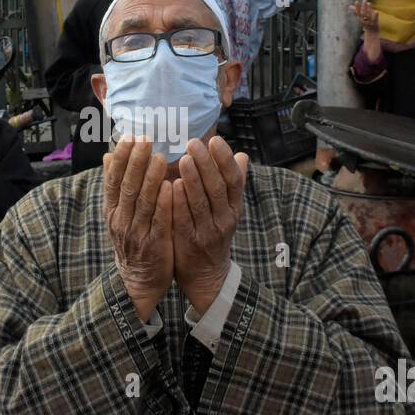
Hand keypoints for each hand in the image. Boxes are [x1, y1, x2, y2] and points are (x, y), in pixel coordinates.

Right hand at [103, 137, 173, 322]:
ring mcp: (137, 233)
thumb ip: (116, 186)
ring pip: (142, 202)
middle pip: (126, 187)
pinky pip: (158, 221)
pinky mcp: (154, 245)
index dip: (120, 158)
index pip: (113, 180)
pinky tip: (169, 187)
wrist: (138, 281)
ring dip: (149, 178)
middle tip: (145, 140)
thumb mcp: (118, 214)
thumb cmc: (132, 240)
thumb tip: (108, 156)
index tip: (129, 137)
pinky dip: (162, 203)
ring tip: (159, 157)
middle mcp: (121, 220)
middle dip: (135, 162)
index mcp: (113, 211)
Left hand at [172, 137, 247, 312]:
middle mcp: (224, 218)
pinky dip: (180, 203)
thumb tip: (242, 155)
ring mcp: (208, 231)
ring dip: (193, 180)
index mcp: (233, 207)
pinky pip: (185, 220)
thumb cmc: (213, 232)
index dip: (225, 160)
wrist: (206, 274)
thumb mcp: (227, 209)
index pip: (233, 179)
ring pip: (202, 202)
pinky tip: (173, 186)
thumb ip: (232, 183)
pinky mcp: (190, 242)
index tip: (215, 139)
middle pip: (218, 188)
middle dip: (207, 164)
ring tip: (184, 159)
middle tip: (194, 143)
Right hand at [353, 0, 379, 33]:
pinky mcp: (374, 24)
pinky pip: (374, 20)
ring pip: (368, 16)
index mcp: (360, 18)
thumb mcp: (360, 17)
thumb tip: (350, 6)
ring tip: (369, 3)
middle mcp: (364, 20)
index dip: (357, 7)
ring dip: (368, 9)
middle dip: (363, 7)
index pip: (358, 13)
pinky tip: (376, 11)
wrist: (371, 33)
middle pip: (363, 14)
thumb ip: (356, 11)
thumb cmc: (366, 23)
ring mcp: (369, 22)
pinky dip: (375, 16)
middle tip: (364, 0)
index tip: (356, 1)